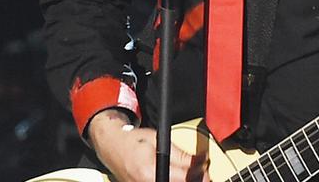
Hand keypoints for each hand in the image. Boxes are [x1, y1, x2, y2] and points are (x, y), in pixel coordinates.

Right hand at [87, 109, 209, 181]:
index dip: (197, 173)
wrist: (113, 146)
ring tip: (191, 174)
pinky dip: (172, 180)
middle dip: (192, 178)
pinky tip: (178, 177)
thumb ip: (180, 154)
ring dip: (183, 180)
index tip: (206, 167)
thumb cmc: (133, 140)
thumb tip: (200, 160)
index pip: (182, 177)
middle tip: (202, 172)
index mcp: (149, 171)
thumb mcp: (160, 140)